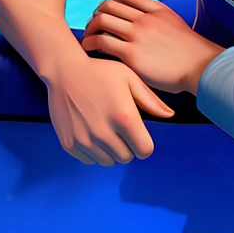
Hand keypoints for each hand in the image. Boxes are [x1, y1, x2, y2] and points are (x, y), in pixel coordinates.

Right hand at [45, 47, 174, 166]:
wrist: (64, 71)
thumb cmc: (100, 71)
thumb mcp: (129, 78)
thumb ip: (150, 100)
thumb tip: (169, 115)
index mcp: (123, 117)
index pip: (144, 150)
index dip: (144, 144)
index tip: (138, 134)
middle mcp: (104, 133)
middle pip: (126, 157)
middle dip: (128, 146)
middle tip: (120, 129)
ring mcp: (85, 140)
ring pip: (108, 161)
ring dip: (111, 151)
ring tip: (106, 130)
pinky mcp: (69, 144)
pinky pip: (89, 160)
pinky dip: (93, 152)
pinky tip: (91, 132)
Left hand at [82, 0, 222, 95]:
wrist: (199, 66)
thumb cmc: (188, 51)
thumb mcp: (172, 21)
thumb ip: (154, 17)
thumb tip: (137, 19)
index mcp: (153, 8)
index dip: (108, 1)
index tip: (106, 14)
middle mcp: (143, 18)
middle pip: (107, 5)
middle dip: (95, 15)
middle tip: (93, 27)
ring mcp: (137, 35)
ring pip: (102, 21)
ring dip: (90, 29)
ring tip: (87, 39)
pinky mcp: (131, 54)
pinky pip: (103, 42)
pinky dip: (91, 44)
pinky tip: (89, 50)